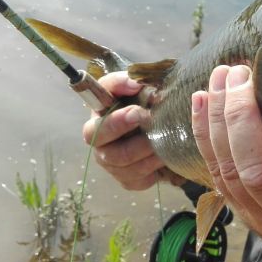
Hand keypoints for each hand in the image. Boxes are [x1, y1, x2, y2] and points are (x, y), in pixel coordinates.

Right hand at [81, 71, 184, 189]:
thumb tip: (134, 83)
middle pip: (112, 154)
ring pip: (130, 167)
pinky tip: (166, 155)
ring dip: (150, 152)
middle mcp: (102, 148)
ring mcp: (114, 166)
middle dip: (136, 143)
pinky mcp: (129, 181)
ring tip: (167, 138)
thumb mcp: (131, 87)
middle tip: (154, 129)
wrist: (157, 122)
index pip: (94, 129)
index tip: (137, 111)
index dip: (115, 123)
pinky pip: (141, 179)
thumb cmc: (139, 102)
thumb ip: (126, 81)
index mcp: (97, 124)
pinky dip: (156, 167)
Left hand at [192, 65, 261, 261]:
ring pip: (230, 171)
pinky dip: (204, 133)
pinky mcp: (239, 206)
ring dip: (219, 120)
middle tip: (242, 77)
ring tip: (221, 77)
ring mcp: (260, 214)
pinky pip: (215, 170)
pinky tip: (202, 99)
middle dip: (242, 121)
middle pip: (258, 176)